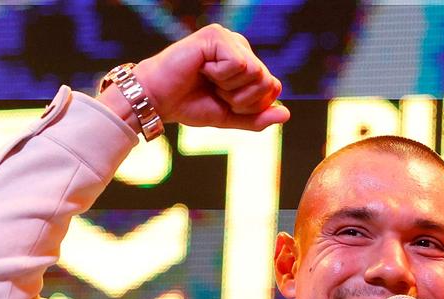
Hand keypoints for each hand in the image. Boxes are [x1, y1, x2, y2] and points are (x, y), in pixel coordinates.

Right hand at [106, 24, 288, 130]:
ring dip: (231, 88)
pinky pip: (239, 64)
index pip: (272, 88)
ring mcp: (228, 38)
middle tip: (216, 92)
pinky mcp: (216, 35)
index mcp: (246, 63)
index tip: (225, 102)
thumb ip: (257, 118)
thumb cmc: (189, 105)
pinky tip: (202, 69)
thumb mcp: (230, 118)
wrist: (158, 101)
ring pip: (256, 72)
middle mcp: (240, 47)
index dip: (252, 105)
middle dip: (243, 99)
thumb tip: (286, 113)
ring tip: (209, 81)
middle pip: (267, 81)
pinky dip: (221, 76)